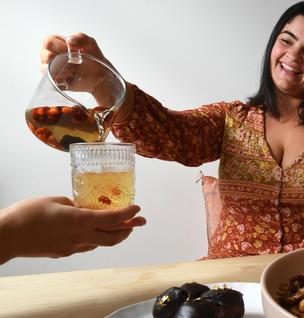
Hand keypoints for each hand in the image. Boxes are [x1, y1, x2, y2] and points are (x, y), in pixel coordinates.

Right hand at [1, 196, 145, 262]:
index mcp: (80, 221)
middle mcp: (80, 237)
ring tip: (121, 226)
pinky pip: (86, 246)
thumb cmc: (28, 214)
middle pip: (114, 237)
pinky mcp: (64, 253)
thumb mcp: (55, 200)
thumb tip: (82, 206)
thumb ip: (73, 204)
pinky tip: (94, 232)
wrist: (7, 236)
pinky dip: (96, 238)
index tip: (137, 208)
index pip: (113, 219)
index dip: (128, 214)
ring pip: (101, 243)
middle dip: (129, 229)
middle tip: (139, 222)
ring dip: (114, 235)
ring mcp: (73, 247)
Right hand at [40, 33, 108, 74]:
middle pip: (44, 54)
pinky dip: (59, 78)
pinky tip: (70, 77)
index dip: (59, 46)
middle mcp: (51, 55)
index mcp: (57, 44)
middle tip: (74, 61)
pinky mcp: (54, 80)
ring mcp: (51, 68)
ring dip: (61, 68)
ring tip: (73, 69)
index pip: (48, 41)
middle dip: (60, 58)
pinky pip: (49, 79)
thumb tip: (69, 41)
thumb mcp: (90, 44)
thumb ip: (81, 38)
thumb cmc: (93, 58)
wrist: (100, 76)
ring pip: (44, 67)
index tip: (70, 50)